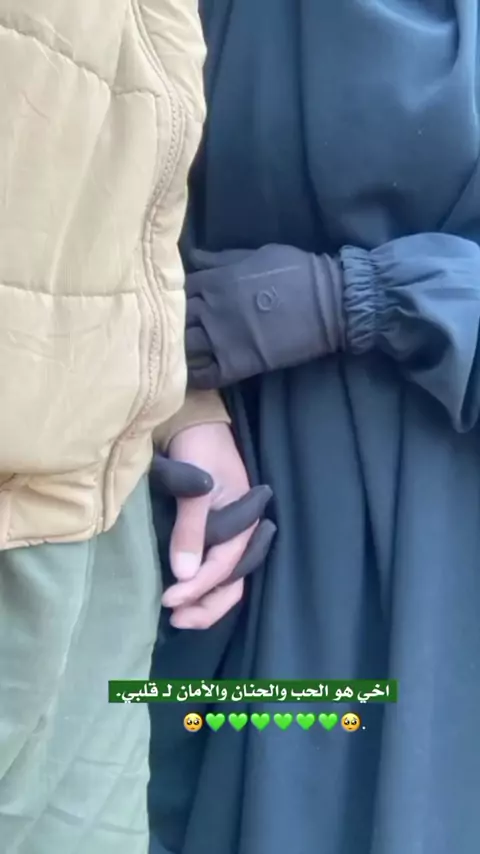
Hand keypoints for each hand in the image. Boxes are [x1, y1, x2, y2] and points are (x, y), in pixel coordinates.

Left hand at [157, 422, 274, 628]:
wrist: (198, 424)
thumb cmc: (198, 449)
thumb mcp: (195, 484)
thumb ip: (191, 528)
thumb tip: (184, 574)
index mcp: (244, 522)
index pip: (222, 566)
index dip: (196, 587)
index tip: (168, 599)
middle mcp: (243, 533)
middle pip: (234, 583)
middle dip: (207, 606)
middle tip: (177, 619)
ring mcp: (232, 535)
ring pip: (228, 581)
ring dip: (206, 602)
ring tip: (180, 617)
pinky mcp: (218, 533)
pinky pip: (218, 569)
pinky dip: (205, 587)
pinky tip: (186, 596)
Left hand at [186, 245, 344, 387]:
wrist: (328, 303)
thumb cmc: (296, 271)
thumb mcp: (256, 255)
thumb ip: (221, 259)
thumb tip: (193, 257)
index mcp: (214, 280)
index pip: (175, 289)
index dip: (173, 296)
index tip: (177, 302)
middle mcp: (210, 309)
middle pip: (174, 318)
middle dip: (173, 323)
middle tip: (175, 330)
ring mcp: (221, 338)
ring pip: (182, 347)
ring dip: (179, 350)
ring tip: (180, 353)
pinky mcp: (236, 364)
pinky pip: (203, 375)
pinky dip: (194, 377)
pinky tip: (192, 375)